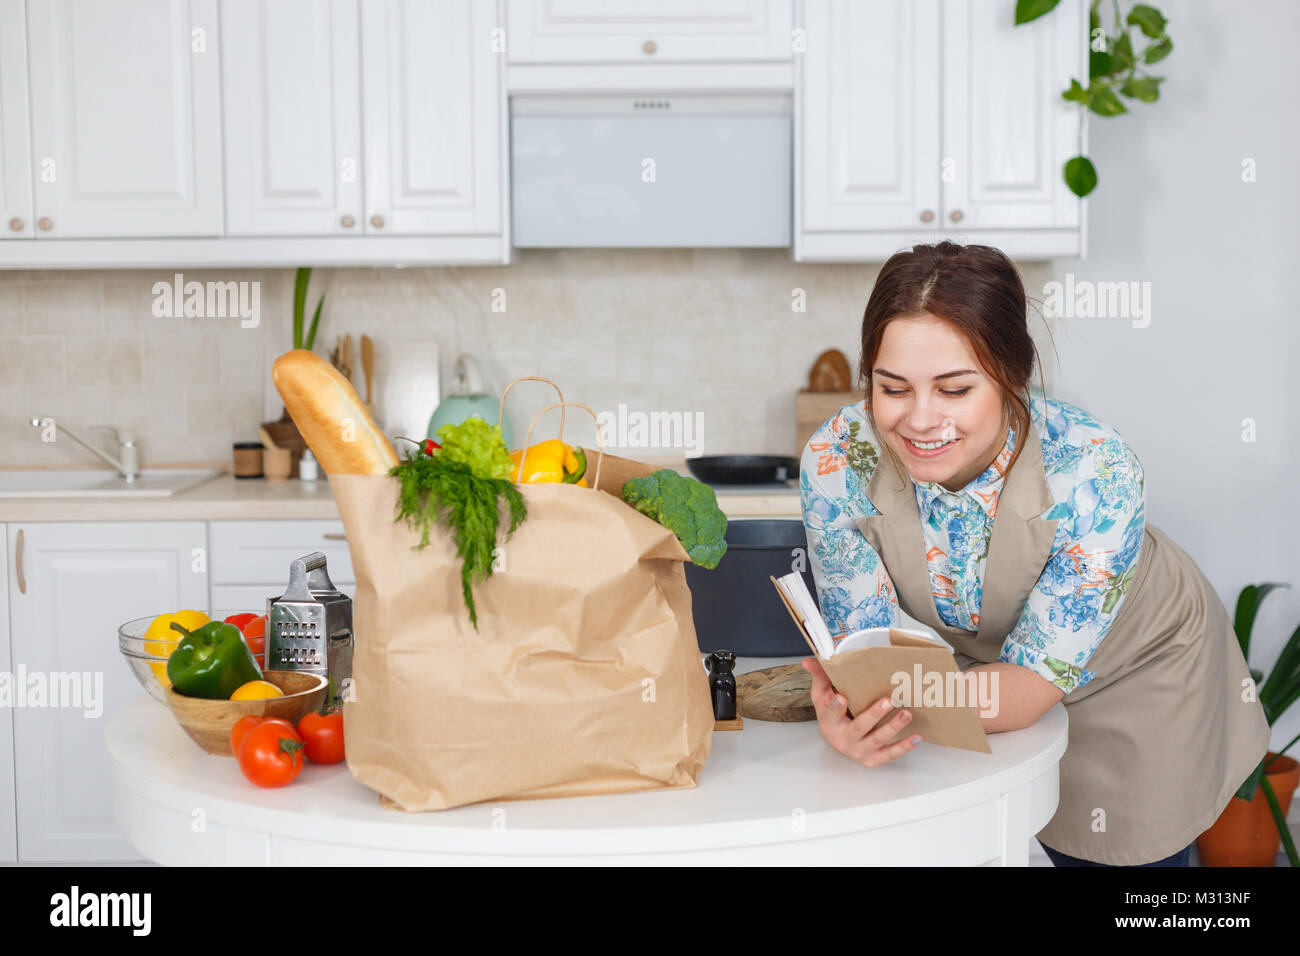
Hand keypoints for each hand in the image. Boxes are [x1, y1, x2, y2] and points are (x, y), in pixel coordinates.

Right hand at [801, 657, 920, 766]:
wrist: (837, 740)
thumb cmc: (831, 715)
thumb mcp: (822, 696)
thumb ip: (819, 677)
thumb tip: (808, 661)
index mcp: (829, 723)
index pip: (830, 714)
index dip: (836, 708)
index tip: (841, 698)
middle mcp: (843, 740)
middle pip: (859, 727)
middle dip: (874, 715)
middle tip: (888, 701)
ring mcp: (859, 750)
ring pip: (877, 740)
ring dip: (893, 727)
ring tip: (906, 714)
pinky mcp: (873, 758)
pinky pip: (889, 754)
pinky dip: (903, 747)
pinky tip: (916, 737)